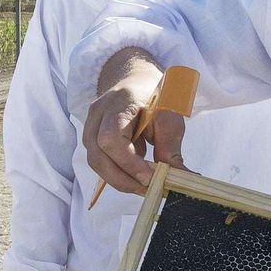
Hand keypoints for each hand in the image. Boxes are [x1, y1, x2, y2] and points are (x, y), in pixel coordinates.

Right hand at [82, 48, 185, 195]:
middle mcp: (98, 114)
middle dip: (122, 178)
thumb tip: (180, 179)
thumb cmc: (156, 98)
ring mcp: (90, 125)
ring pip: (95, 162)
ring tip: (142, 185)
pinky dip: (116, 174)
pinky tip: (134, 177)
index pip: (112, 138)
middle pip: (98, 155)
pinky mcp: (91, 137)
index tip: (149, 177)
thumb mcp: (170, 118)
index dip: (128, 162)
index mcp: (120, 102)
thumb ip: (171, 148)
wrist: (136, 81)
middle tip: (147, 188)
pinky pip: (99, 162)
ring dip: (118, 179)